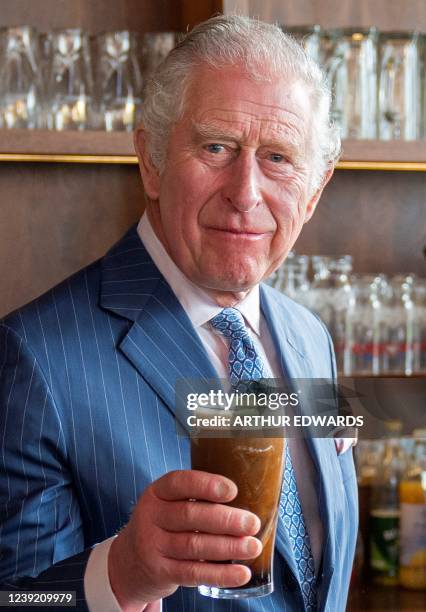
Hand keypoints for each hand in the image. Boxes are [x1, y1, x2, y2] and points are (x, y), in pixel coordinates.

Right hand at [108, 470, 261, 610]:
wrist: (130, 561)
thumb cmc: (164, 524)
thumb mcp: (169, 503)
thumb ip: (197, 499)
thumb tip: (246, 500)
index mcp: (157, 492)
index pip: (180, 483)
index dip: (207, 485)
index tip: (233, 491)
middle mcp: (151, 516)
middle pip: (190, 515)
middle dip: (225, 520)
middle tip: (252, 523)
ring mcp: (152, 545)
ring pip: (194, 545)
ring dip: (228, 547)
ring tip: (252, 546)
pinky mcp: (160, 572)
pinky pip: (193, 572)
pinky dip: (220, 574)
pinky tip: (241, 573)